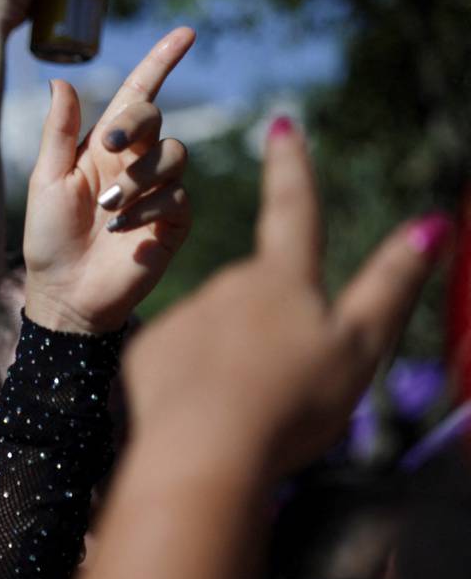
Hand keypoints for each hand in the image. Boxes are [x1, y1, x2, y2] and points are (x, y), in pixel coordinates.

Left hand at [21, 27, 195, 332]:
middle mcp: (137, 163)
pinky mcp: (175, 221)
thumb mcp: (46, 181)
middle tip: (108, 147)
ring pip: (173, 156)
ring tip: (108, 210)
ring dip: (138, 179)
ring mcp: (160, 191)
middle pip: (157, 119)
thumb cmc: (49, 240)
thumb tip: (61, 80)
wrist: (64, 295)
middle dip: (136, 125)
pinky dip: (146, 210)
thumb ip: (59, 133)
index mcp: (105, 148)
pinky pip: (176, 197)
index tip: (185, 33)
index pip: (140, 95)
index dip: (162, 62)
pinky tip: (121, 232)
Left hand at [124, 120, 450, 479]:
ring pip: (217, 332)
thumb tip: (431, 225)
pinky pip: (178, 362)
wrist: (202, 453)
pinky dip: (194, 384)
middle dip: (271, 330)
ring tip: (245, 411)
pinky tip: (202, 416)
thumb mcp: (360, 347)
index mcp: (282, 279)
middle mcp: (227, 284)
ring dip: (232, 363)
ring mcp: (184, 315)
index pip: (293, 210)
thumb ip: (391, 285)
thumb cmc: (291, 405)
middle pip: (258, 296)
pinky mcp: (147, 351)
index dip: (291, 168)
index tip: (280, 124)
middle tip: (285, 391)